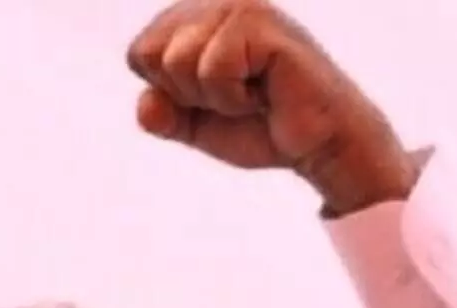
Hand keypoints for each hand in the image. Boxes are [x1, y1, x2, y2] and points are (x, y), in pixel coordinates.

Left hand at [127, 0, 416, 214]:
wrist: (317, 144)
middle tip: (235, 96)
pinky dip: (234, 98)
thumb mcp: (194, 125)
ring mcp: (239, 5)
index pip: (139, 54)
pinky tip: (266, 91)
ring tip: (251, 93)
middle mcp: (214, 1)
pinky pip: (212, 70)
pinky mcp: (260, 22)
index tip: (213, 96)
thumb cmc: (260, 126)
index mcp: (194, 17)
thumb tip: (145, 104)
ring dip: (213, 97)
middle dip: (187, 94)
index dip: (169, 93)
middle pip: (153, 56)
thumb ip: (161, 115)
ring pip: (177, 61)